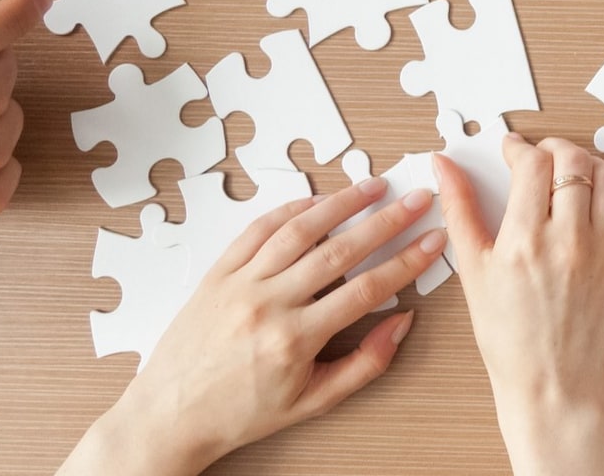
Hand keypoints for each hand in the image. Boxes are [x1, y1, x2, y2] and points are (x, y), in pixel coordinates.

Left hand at [59, 177, 446, 475]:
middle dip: (387, 221)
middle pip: (340, 250)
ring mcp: (240, 285)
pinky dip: (290, 211)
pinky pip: (258, 231)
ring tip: (373, 187)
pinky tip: (317, 201)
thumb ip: (365, 364)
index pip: (367, 289)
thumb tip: (401, 323)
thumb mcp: (313, 402)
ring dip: (341, 203)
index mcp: (295, 340)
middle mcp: (268, 305)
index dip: (408, 261)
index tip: (433, 240)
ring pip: (299, 231)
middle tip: (416, 199)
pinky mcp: (218, 274)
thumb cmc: (240, 413)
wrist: (170, 415)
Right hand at [436, 135, 603, 475]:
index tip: (512, 151)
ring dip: (588, 167)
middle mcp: (569, 240)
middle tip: (540, 161)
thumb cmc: (508, 335)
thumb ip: (459, 209)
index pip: (532, 162)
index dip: (519, 147)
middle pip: (574, 160)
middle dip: (554, 149)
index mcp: (524, 240)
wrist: (552, 383)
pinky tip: (596, 209)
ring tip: (570, 179)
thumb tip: (444, 163)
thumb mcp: (473, 271)